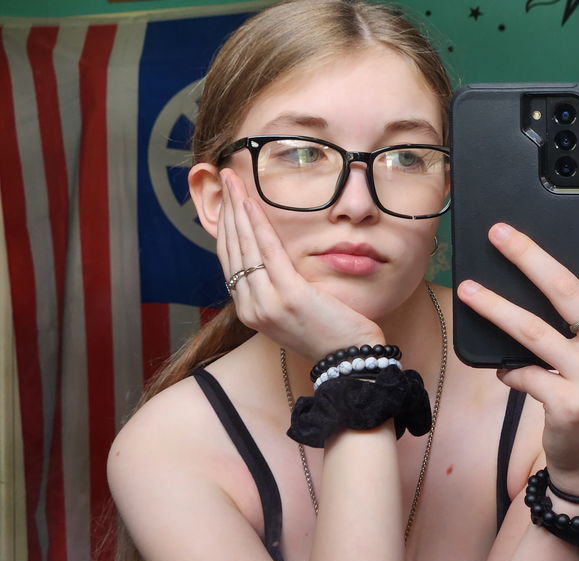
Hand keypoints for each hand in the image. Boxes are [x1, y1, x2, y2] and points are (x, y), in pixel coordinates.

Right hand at [217, 169, 384, 363]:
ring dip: (237, 209)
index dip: (226, 227)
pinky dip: (257, 223)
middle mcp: (251, 309)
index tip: (226, 200)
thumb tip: (270, 260)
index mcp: (250, 311)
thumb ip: (277, 287)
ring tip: (233, 180)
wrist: (349, 361)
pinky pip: (268, 252)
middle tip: (225, 178)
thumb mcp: (294, 311)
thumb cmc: (328, 333)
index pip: (230, 261)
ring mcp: (267, 304)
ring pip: (244, 246)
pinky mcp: (289, 296)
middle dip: (226, 211)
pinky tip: (250, 201)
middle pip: (231, 250)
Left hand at [456, 180, 578, 494]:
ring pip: (534, 329)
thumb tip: (539, 289)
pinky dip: (507, 369)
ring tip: (468, 290)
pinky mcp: (570, 403)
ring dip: (495, 307)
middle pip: (568, 288)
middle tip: (498, 233)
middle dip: (529, 256)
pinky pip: (524, 373)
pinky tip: (502, 369)